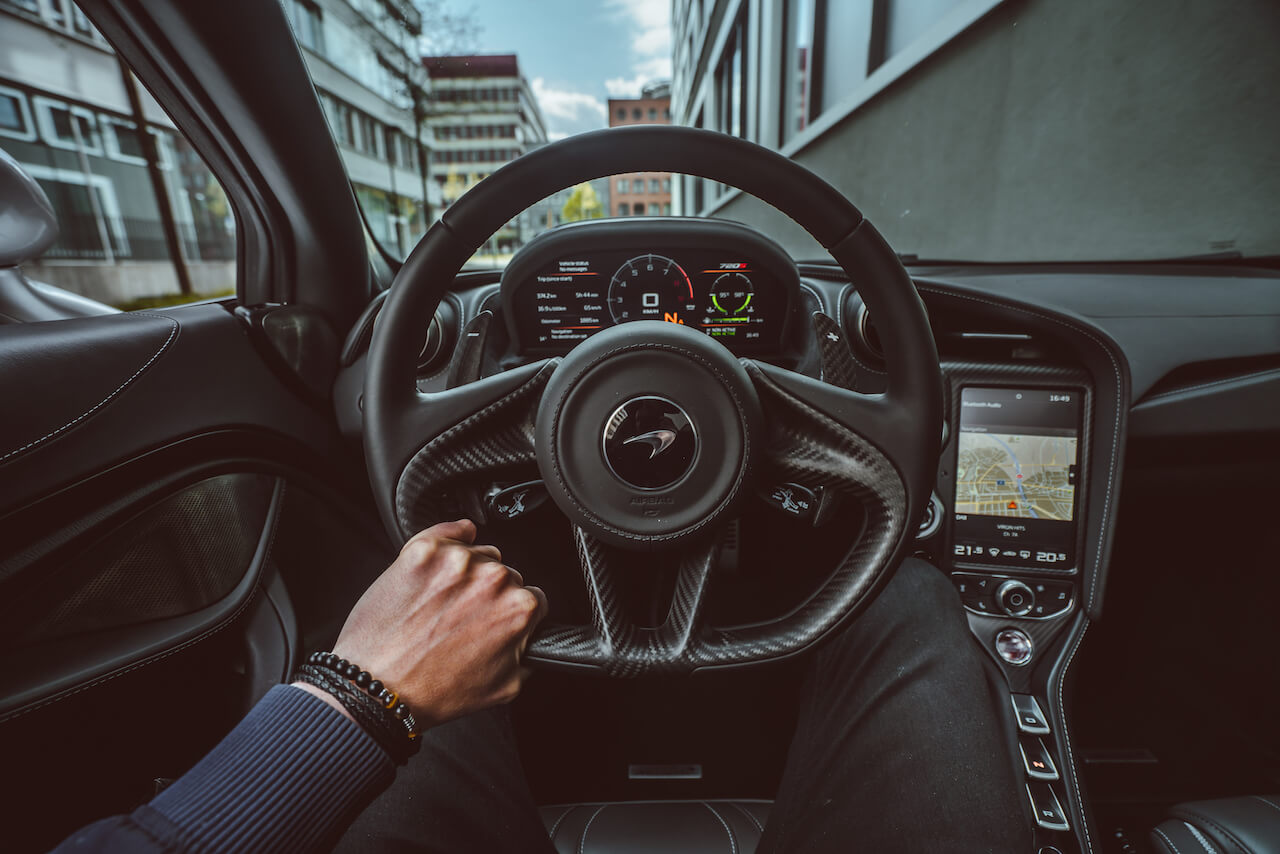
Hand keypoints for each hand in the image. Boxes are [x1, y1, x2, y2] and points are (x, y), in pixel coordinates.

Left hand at [307, 519, 547, 729]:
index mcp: (518, 609)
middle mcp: (493, 579)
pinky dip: (451, 538)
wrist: (376, 688)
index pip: (533, 598)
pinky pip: (448, 530)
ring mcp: (457, 561)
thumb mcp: (503, 688)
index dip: (513, 614)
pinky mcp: (424, 550)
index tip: (494, 621)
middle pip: (505, 574)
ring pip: (478, 553)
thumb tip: (530, 641)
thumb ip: (528, 657)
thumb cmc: (431, 691)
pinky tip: (443, 559)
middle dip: (488, 594)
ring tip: (441, 603)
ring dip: (467, 572)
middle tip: (462, 620)